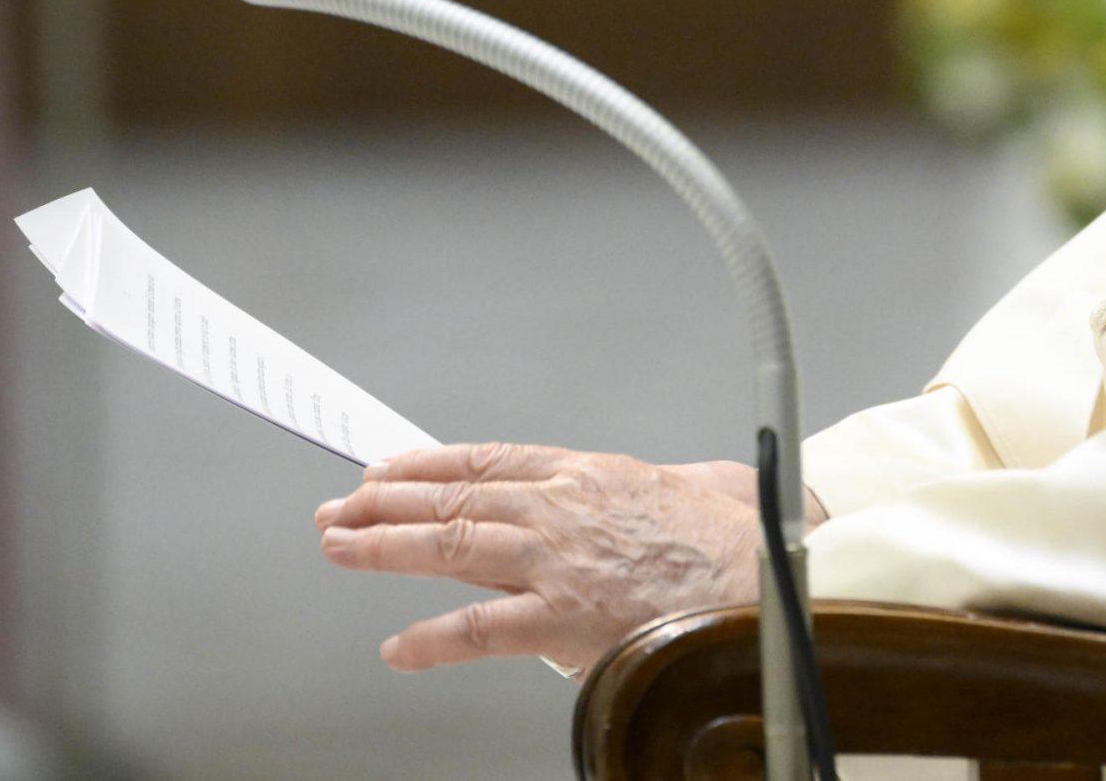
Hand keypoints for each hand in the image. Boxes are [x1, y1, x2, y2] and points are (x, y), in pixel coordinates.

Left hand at [313, 442, 760, 672]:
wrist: (768, 581)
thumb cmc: (742, 543)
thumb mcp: (704, 483)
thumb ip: (678, 479)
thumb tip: (693, 479)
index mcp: (587, 474)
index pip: (487, 459)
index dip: (426, 463)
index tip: (386, 468)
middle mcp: (561, 508)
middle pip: (454, 495)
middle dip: (384, 502)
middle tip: (337, 509)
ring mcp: (558, 561)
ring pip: (451, 544)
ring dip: (385, 548)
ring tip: (339, 548)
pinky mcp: (564, 617)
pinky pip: (480, 627)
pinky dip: (431, 639)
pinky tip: (397, 647)